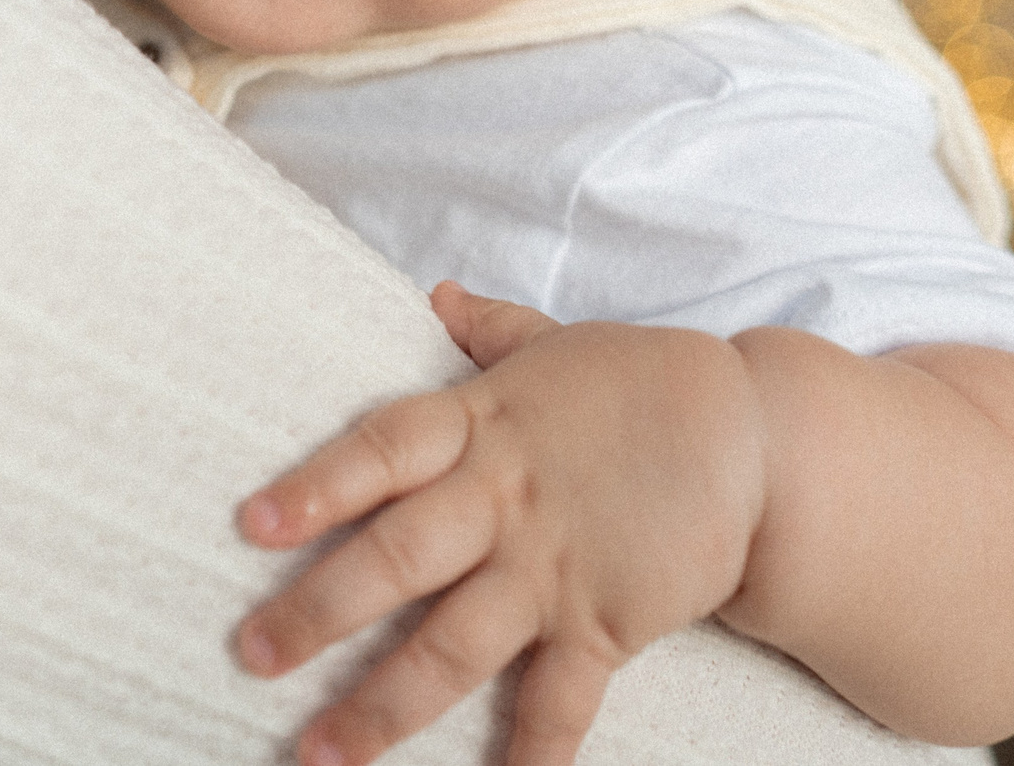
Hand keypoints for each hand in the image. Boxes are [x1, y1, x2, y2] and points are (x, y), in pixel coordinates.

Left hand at [233, 283, 769, 765]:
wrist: (762, 437)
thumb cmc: (646, 384)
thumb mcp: (559, 345)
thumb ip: (491, 330)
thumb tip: (437, 294)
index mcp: (480, 424)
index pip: (379, 453)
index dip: (316, 487)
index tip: (251, 524)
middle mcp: (502, 499)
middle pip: (396, 558)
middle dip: (317, 612)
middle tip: (253, 654)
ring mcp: (551, 567)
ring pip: (452, 644)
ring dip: (383, 705)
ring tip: (321, 753)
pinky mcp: (604, 623)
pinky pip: (557, 702)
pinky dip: (527, 756)